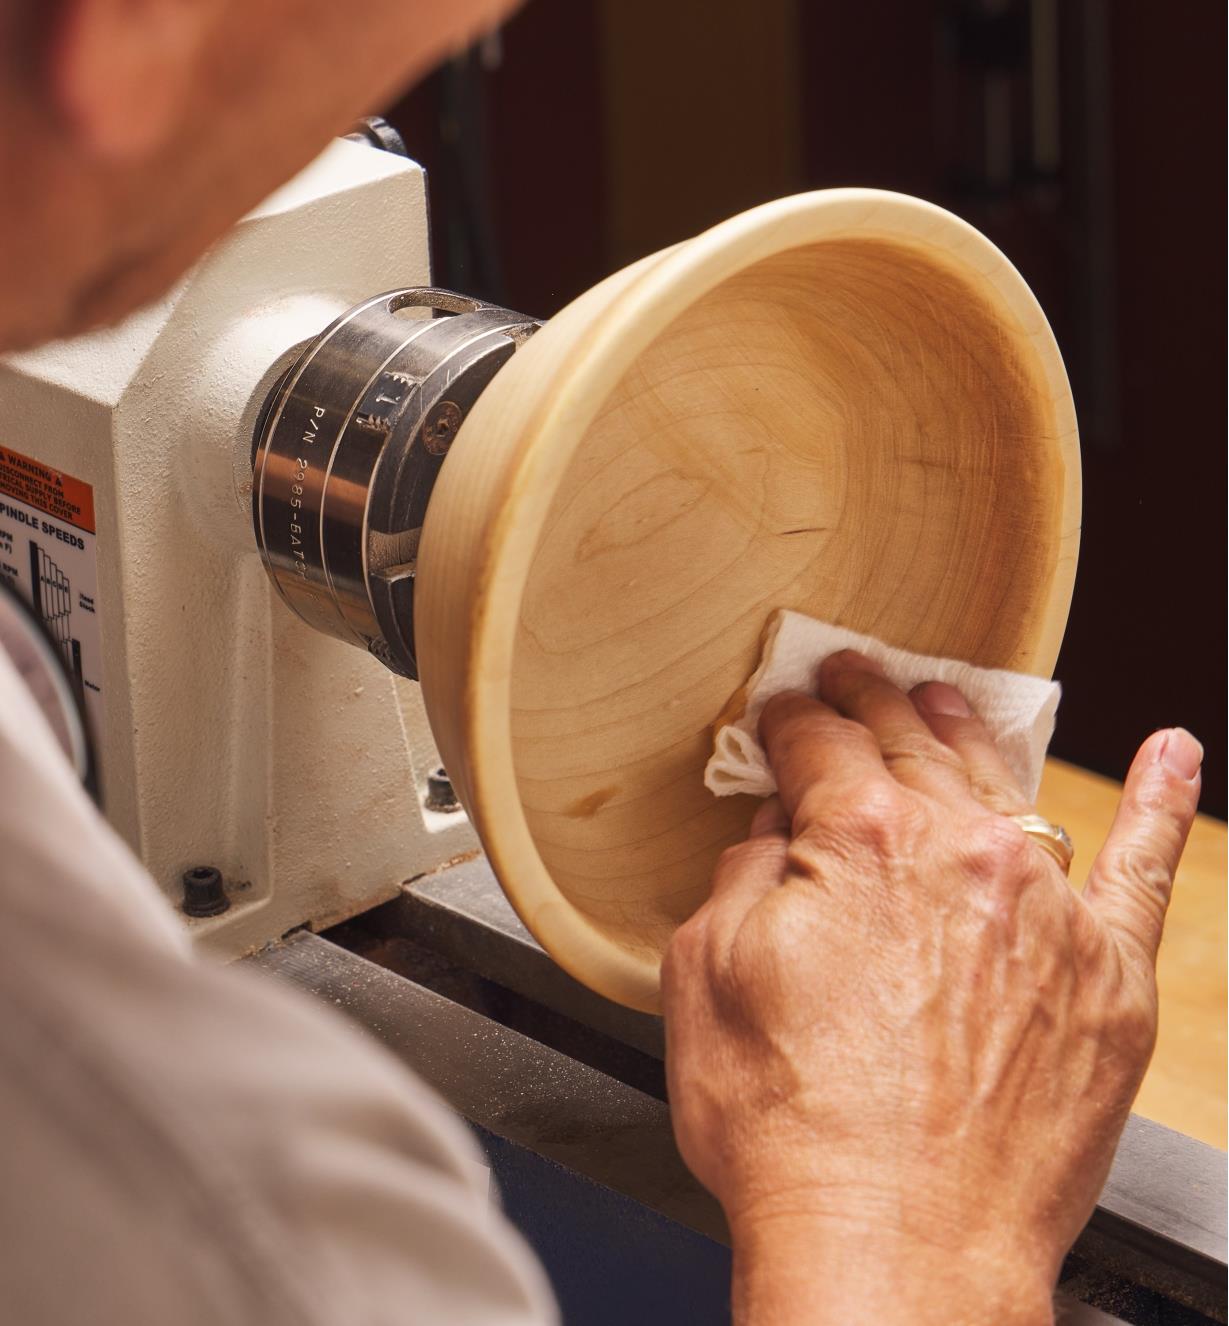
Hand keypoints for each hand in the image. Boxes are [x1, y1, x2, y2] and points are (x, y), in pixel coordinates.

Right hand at [662, 651, 1202, 1324]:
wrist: (895, 1253)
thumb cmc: (792, 1133)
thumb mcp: (704, 979)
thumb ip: (741, 877)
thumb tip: (773, 835)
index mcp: (854, 839)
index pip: (818, 743)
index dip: (790, 721)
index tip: (783, 716)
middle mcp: (959, 850)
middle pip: (909, 745)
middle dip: (873, 703)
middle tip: (855, 678)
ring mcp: (1044, 909)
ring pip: (1003, 785)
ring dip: (968, 734)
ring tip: (947, 703)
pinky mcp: (1108, 979)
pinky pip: (1145, 867)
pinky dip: (1161, 804)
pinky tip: (1173, 757)